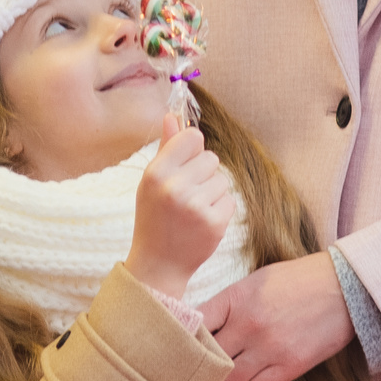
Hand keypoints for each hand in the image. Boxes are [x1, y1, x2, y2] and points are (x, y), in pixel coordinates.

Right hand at [124, 127, 236, 301]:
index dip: (193, 149)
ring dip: (212, 192)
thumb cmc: (154, 218)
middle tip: (187, 194)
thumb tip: (172, 116)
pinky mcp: (214, 222)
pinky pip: (229, 200)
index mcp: (157, 173)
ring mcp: (196, 206)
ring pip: (222, 179)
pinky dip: (220, 209)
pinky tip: (202, 221)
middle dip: (203, 173)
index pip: (192, 138)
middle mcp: (175, 187)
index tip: (187, 163)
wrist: (159, 265)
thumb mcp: (151, 182)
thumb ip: (165, 148)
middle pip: (211, 158)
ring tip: (193, 209)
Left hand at [199, 256, 354, 380]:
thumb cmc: (298, 281)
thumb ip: (229, 303)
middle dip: (202, 368)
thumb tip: (202, 325)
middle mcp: (247, 324)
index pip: (194, 324)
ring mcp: (268, 347)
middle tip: (203, 373)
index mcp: (236, 297)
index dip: (185, 339)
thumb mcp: (256, 281)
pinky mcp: (288, 366)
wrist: (344, 287)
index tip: (185, 347)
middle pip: (207, 359)